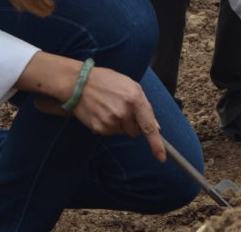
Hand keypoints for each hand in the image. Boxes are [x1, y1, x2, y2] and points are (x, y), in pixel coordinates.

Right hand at [18, 52, 164, 161]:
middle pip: (136, 131)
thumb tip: (155, 126)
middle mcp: (123, 112)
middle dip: (133, 124)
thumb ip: (145, 105)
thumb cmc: (107, 81)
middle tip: (122, 108)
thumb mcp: (131, 85)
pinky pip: (111, 132)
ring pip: (123, 132)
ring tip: (109, 106)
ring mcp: (110, 121)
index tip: (161, 157)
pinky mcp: (99, 128)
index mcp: (134, 99)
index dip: (156, 144)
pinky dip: (109, 124)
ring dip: (120, 123)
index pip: (149, 126)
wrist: (79, 83)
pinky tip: (102, 111)